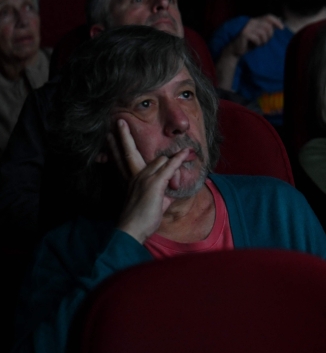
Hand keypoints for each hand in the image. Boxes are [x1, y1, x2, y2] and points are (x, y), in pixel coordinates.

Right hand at [109, 119, 190, 243]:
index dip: (114, 149)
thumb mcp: (152, 204)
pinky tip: (186, 152)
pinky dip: (180, 160)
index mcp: (130, 181)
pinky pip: (170, 168)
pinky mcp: (155, 184)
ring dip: (174, 159)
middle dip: (123, 136)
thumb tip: (170, 193)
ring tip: (187, 151)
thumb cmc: (141, 220)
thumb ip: (160, 194)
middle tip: (119, 122)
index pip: (121, 160)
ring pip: (160, 161)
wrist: (132, 231)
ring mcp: (144, 179)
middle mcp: (134, 177)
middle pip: (128, 152)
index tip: (109, 137)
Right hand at [223, 14, 282, 57]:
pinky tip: (255, 44)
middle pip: (268, 26)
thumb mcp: (262, 35)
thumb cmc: (250, 42)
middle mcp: (252, 21)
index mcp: (256, 20)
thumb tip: (280, 21)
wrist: (237, 49)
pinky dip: (258, 43)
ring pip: (263, 33)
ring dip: (264, 41)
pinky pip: (257, 38)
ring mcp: (247, 27)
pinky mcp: (244, 33)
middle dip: (269, 35)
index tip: (282, 28)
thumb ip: (269, 28)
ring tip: (260, 43)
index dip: (276, 21)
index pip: (268, 16)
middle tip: (265, 41)